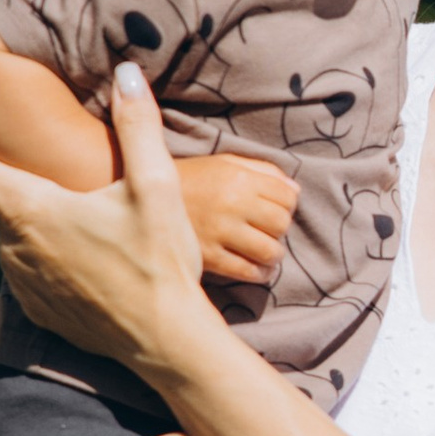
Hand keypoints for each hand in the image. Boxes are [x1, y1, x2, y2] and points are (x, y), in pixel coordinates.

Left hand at [0, 62, 214, 384]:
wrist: (167, 343)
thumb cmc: (160, 261)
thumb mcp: (156, 187)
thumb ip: (137, 124)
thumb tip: (128, 72)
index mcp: (27, 208)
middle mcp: (11, 245)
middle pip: (4, 195)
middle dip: (27, 182)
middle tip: (73, 180)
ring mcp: (21, 282)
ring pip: (21, 232)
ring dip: (45, 219)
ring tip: (100, 227)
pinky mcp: (37, 310)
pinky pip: (35, 268)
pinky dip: (56, 255)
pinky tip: (99, 260)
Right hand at [176, 148, 299, 285]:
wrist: (138, 195)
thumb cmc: (189, 179)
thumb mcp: (224, 162)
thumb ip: (262, 171)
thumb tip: (295, 191)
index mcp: (238, 177)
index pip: (287, 197)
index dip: (287, 204)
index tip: (275, 209)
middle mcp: (232, 204)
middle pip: (282, 224)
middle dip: (280, 229)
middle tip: (267, 230)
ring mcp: (220, 232)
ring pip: (270, 251)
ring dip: (273, 254)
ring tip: (264, 251)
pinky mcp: (208, 257)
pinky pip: (247, 271)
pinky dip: (259, 272)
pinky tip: (256, 267)